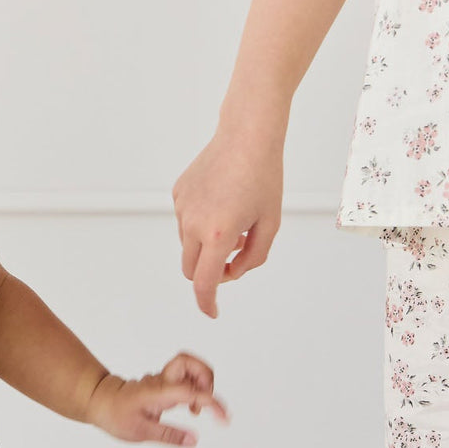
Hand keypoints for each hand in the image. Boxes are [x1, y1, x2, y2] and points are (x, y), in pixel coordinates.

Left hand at [83, 353, 228, 447]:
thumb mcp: (140, 432)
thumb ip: (169, 436)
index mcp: (159, 392)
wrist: (99, 401)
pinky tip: (190, 408)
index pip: (192, 391)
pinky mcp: (164, 383)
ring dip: (202, 383)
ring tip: (196, 410)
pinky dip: (195, 389)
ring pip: (190, 366)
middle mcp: (163, 381)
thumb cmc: (116, 415)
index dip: (212, 403)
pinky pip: (186, 378)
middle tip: (205, 404)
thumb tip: (194, 440)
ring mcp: (163, 380)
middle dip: (206, 379)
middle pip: (191, 362)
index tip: (223, 419)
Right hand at [171, 119, 284, 318]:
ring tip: (234, 220)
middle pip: (191, 269)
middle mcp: (194, 223)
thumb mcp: (270, 224)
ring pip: (189, 245)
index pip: (205, 283)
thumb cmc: (264, 177)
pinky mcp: (178, 194)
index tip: (212, 312)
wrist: (247, 135)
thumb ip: (253, 258)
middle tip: (236, 257)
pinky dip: (201, 223)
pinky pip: (186, 221)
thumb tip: (232, 272)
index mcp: (219, 234)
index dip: (207, 303)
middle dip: (209, 273)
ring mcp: (182, 208)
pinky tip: (222, 200)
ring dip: (207, 245)